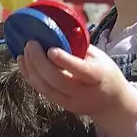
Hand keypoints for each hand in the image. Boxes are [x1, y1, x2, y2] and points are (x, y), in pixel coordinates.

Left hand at [19, 43, 136, 136]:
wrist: (111, 104)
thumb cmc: (105, 74)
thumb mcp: (100, 58)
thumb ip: (80, 48)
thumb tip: (57, 32)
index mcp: (97, 76)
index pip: (79, 70)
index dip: (63, 60)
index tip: (51, 49)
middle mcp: (83, 92)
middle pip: (57, 80)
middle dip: (40, 62)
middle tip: (31, 44)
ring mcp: (70, 101)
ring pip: (45, 88)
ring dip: (31, 69)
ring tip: (24, 52)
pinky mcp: (61, 105)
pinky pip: (42, 91)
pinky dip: (30, 77)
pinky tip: (24, 63)